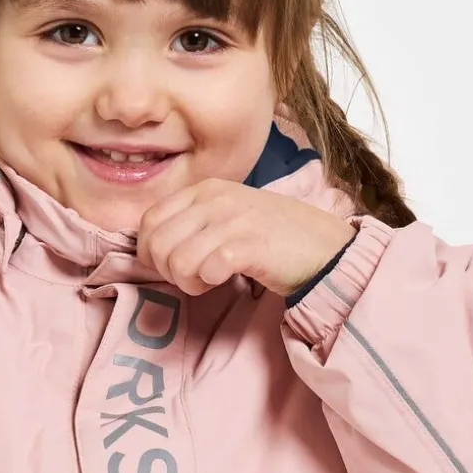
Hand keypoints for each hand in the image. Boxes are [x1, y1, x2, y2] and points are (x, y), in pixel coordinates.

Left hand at [136, 178, 354, 297]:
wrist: (323, 247)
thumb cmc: (272, 236)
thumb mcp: (227, 214)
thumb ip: (192, 221)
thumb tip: (152, 245)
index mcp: (205, 189)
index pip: (149, 220)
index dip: (149, 251)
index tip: (170, 265)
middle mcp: (214, 199)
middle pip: (157, 244)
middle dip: (166, 271)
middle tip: (193, 277)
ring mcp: (232, 221)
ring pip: (176, 262)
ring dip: (188, 282)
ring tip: (209, 280)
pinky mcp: (247, 246)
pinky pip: (205, 271)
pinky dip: (208, 283)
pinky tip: (224, 280)